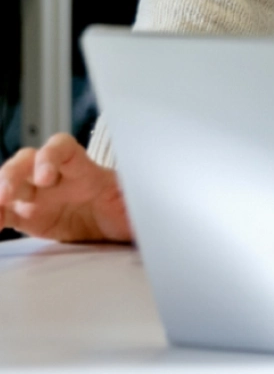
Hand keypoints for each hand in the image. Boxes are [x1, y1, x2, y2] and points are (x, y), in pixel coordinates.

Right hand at [0, 133, 132, 242]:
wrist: (118, 225)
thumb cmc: (129, 206)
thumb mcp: (136, 202)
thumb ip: (137, 198)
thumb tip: (159, 200)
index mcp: (84, 170)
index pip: (62, 148)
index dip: (50, 156)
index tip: (45, 178)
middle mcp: (56, 177)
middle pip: (26, 161)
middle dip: (12, 174)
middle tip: (6, 195)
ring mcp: (38, 195)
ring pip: (9, 183)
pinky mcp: (27, 215)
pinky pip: (4, 211)